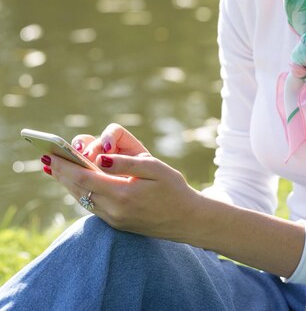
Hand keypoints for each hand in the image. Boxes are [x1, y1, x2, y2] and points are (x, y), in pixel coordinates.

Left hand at [44, 127, 201, 241]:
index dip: (65, 166)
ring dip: (67, 183)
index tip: (50, 154)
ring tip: (55, 168)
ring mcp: (114, 219)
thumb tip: (101, 158)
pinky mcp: (116, 223)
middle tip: (45, 158)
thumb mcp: (154, 168)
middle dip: (61, 173)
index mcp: (123, 194)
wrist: (187, 220)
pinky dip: (80, 192)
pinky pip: (91, 205)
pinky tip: (75, 183)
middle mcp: (114, 210)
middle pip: (78, 189)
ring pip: (82, 198)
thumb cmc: (173, 188)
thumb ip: (126, 162)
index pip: (85, 178)